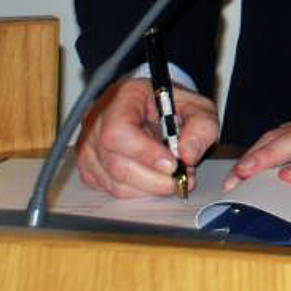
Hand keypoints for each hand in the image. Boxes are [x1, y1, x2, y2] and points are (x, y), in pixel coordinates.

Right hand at [76, 75, 219, 197]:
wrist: (153, 106)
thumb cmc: (170, 106)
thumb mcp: (197, 107)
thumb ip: (201, 127)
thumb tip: (188, 155)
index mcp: (122, 98)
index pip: (119, 131)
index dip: (145, 153)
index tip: (173, 164)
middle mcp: (97, 121)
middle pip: (116, 163)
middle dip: (154, 180)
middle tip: (180, 178)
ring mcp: (89, 145)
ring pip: (114, 183)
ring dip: (149, 188)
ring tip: (170, 177)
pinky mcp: (89, 166)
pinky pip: (111, 190)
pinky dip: (138, 192)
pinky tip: (152, 179)